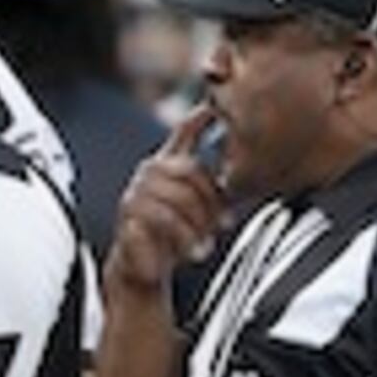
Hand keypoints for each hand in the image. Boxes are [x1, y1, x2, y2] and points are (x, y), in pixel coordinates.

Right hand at [108, 112, 229, 296]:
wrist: (143, 270)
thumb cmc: (172, 238)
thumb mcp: (198, 209)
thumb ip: (212, 189)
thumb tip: (248, 173)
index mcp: (168, 166)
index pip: (183, 133)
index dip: (199, 117)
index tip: (215, 105)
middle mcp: (148, 174)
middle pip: (189, 170)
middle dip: (212, 201)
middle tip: (224, 225)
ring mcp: (135, 194)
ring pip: (178, 198)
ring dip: (198, 225)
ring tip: (206, 245)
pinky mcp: (128, 218)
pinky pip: (163, 221)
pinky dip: (184, 238)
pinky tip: (193, 251)